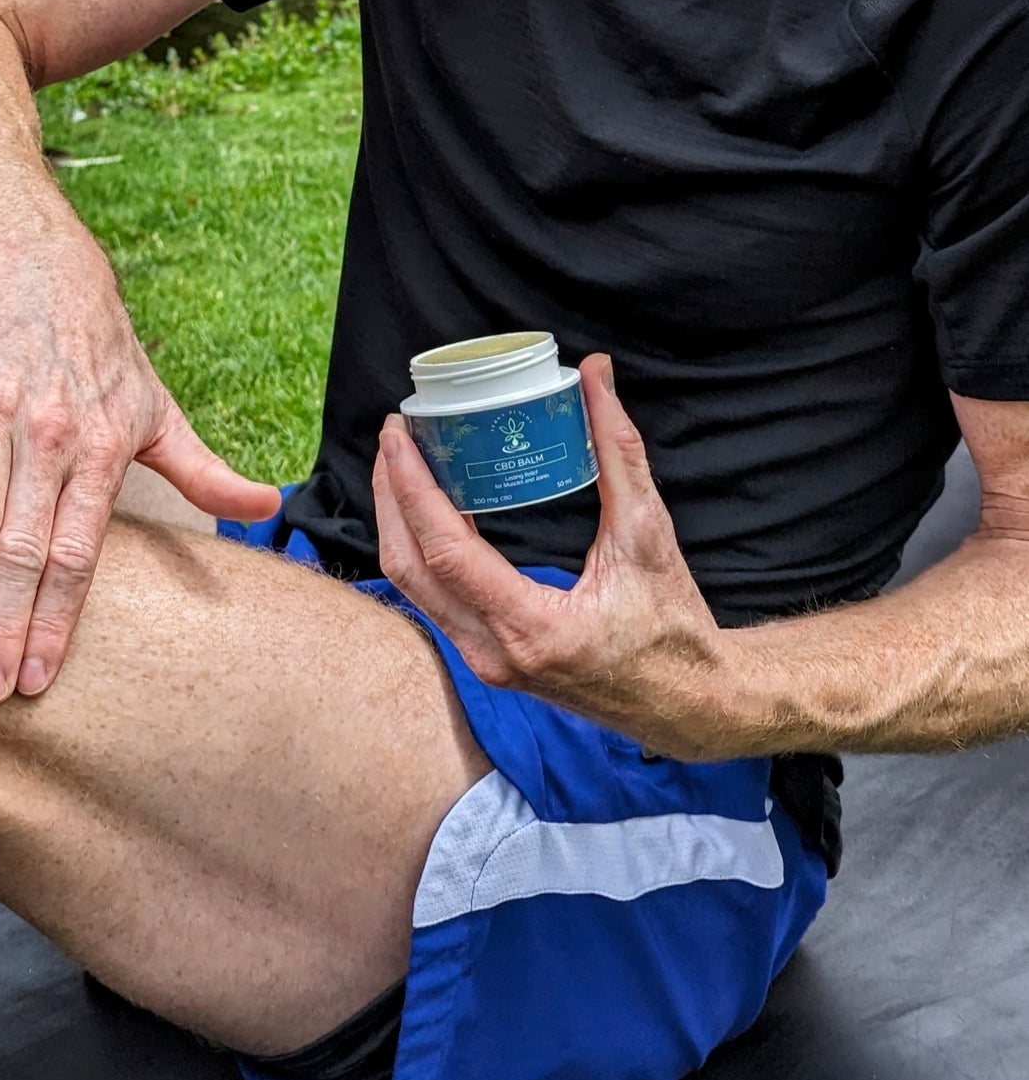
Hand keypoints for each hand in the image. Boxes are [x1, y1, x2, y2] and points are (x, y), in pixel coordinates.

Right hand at [0, 261, 278, 702]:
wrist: (52, 276)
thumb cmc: (109, 364)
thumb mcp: (161, 415)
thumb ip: (205, 472)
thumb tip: (268, 506)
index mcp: (100, 448)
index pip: (78, 552)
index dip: (58, 619)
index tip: (40, 678)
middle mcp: (48, 432)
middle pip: (25, 545)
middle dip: (8, 622)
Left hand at [372, 355, 729, 759]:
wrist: (690, 704)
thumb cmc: (674, 627)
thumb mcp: (648, 534)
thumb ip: (618, 450)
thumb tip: (596, 374)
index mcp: (534, 628)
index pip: (445, 552)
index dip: (411, 487)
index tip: (399, 434)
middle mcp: (496, 654)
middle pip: (408, 570)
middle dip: (390, 496)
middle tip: (395, 435)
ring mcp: (487, 664)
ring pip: (413, 590)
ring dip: (397, 522)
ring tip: (403, 462)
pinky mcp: (489, 661)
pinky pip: (433, 601)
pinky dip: (420, 549)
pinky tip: (428, 508)